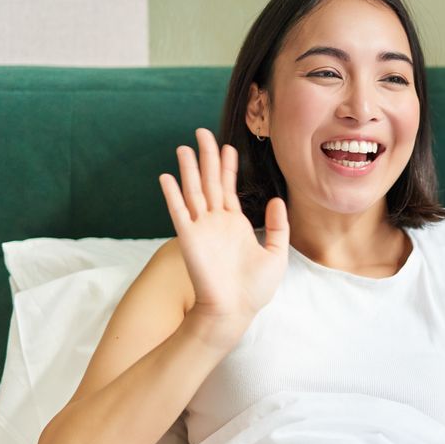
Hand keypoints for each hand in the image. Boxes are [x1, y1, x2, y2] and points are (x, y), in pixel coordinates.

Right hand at [158, 128, 290, 329]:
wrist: (235, 311)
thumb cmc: (255, 290)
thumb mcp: (276, 254)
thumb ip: (277, 226)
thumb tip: (277, 200)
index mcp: (235, 224)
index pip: (229, 188)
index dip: (227, 166)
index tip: (226, 146)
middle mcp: (216, 222)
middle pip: (209, 181)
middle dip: (206, 156)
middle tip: (202, 132)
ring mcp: (201, 229)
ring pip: (193, 191)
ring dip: (188, 169)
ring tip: (183, 147)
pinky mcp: (189, 239)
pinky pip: (179, 212)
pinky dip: (172, 194)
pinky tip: (167, 177)